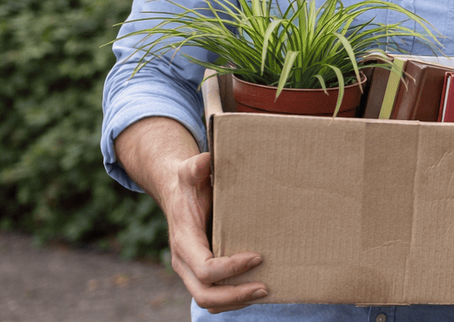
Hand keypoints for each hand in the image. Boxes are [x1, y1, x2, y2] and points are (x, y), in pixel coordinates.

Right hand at [168, 153, 268, 311]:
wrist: (178, 195)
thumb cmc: (190, 184)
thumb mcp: (191, 172)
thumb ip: (196, 167)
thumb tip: (205, 160)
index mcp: (184, 241)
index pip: (205, 268)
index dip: (231, 268)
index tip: (258, 257)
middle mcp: (184, 261)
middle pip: (204, 294)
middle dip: (236, 294)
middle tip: (266, 286)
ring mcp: (190, 271)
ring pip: (208, 300)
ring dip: (237, 301)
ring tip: (266, 290)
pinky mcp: (199, 274)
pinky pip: (213, 297)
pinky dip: (233, 299)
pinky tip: (255, 288)